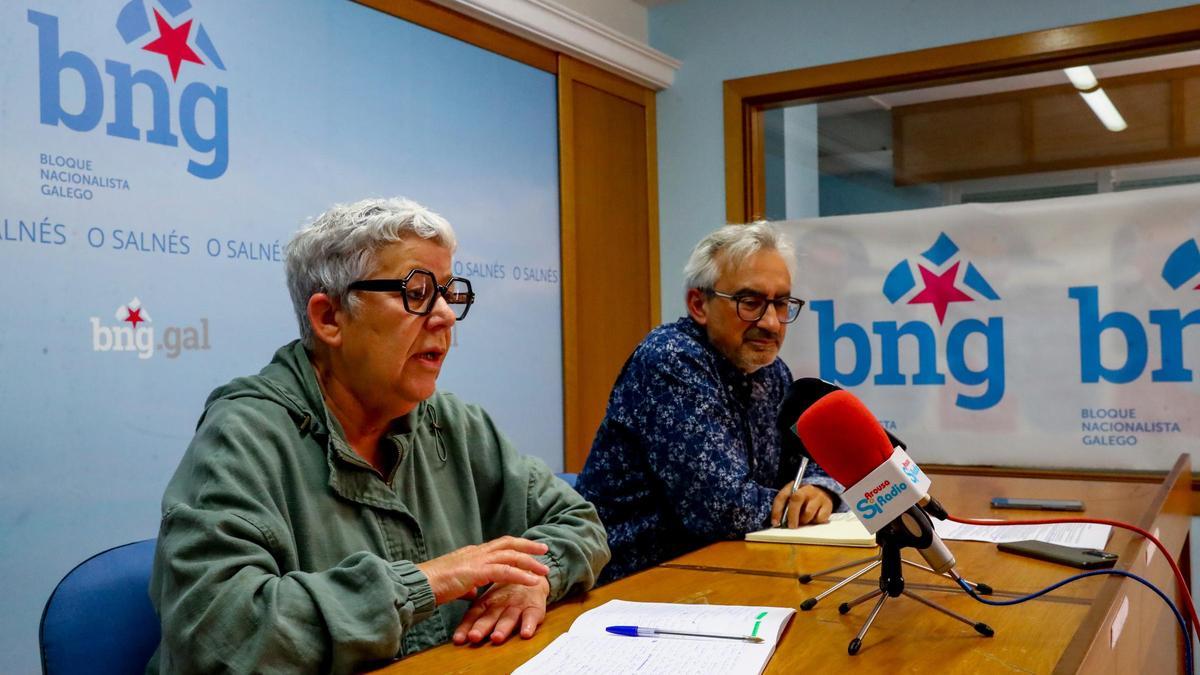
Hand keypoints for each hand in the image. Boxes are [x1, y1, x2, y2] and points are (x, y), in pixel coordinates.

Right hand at [416, 536, 548, 604]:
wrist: (419, 584)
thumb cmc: (433, 585)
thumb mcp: (455, 584)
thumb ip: (468, 586)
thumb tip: (473, 592)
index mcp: (472, 553)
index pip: (499, 545)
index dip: (516, 546)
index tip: (530, 549)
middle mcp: (476, 552)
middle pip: (508, 543)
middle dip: (528, 546)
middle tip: (544, 550)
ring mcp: (476, 560)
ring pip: (510, 556)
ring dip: (530, 562)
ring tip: (544, 569)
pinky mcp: (476, 572)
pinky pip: (504, 571)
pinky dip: (521, 575)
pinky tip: (532, 580)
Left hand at [452, 576, 549, 644]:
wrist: (534, 576)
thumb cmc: (508, 592)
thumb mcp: (490, 600)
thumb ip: (475, 614)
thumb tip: (457, 632)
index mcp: (488, 601)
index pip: (474, 614)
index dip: (466, 626)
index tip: (458, 639)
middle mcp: (501, 603)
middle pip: (490, 616)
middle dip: (481, 627)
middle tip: (473, 637)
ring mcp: (518, 605)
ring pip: (509, 617)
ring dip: (502, 628)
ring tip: (496, 638)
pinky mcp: (534, 606)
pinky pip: (532, 616)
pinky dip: (529, 624)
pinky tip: (526, 633)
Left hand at [771, 484, 833, 527]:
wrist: (823, 492)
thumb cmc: (803, 499)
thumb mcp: (792, 498)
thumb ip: (785, 507)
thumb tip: (779, 522)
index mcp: (794, 487)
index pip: (782, 496)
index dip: (777, 511)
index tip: (775, 523)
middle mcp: (806, 489)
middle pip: (796, 500)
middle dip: (791, 516)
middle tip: (791, 526)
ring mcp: (817, 497)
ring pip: (808, 512)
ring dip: (804, 520)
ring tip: (803, 520)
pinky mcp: (827, 505)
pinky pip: (819, 518)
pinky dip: (815, 521)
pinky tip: (814, 518)